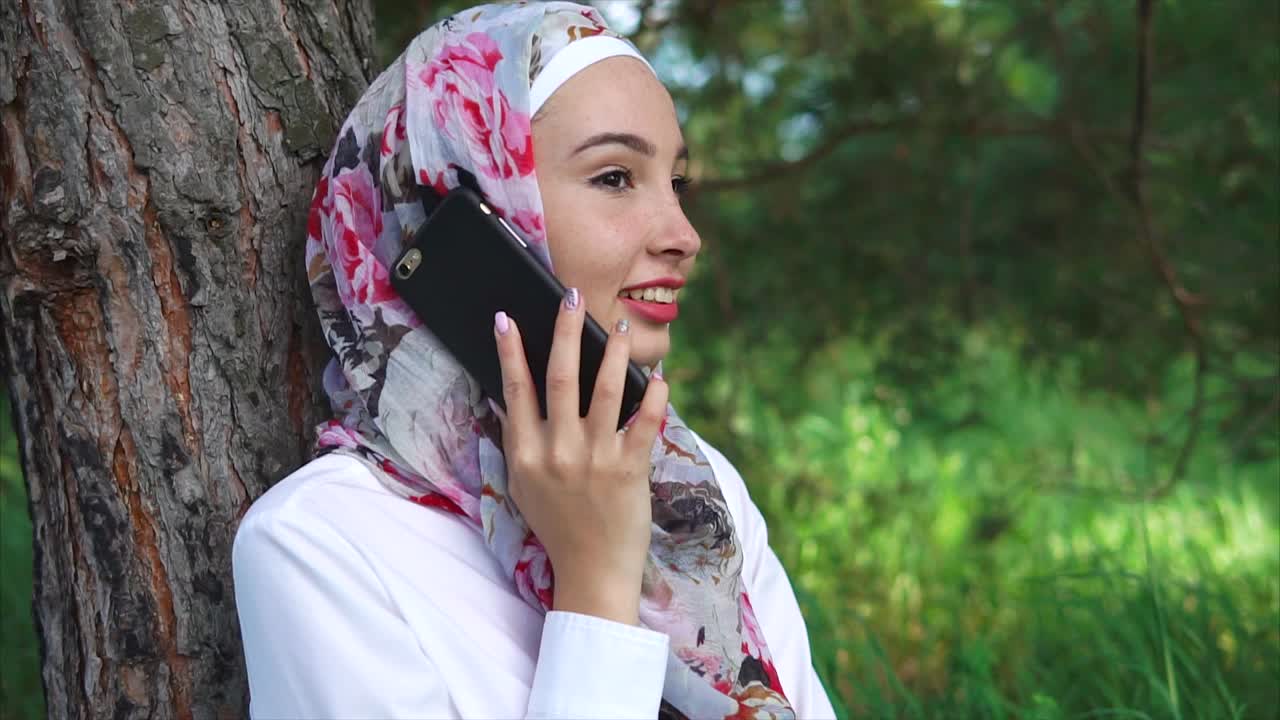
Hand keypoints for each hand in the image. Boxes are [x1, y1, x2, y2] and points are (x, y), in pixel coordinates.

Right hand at [491, 289, 667, 625]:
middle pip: (560, 377)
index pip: (515, 390)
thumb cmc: (558, 526)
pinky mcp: (630, 469)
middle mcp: (557, 451)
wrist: (592, 573)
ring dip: (613, 351)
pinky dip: (653, 394)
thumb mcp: (523, 485)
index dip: (510, 351)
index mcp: (526, 454)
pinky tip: (659, 375)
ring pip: (604, 390)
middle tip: (571, 297)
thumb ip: (517, 440)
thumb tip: (509, 395)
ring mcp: (595, 459)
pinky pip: (644, 421)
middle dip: (566, 331)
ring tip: (619, 325)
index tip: (506, 317)